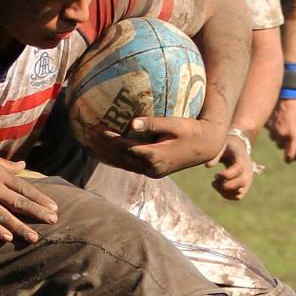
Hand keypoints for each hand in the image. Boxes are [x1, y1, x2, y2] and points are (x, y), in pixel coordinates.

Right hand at [0, 146, 59, 241]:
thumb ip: (5, 165)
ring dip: (20, 227)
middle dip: (37, 212)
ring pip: (3, 215)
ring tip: (34, 238)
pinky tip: (7, 238)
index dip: (40, 199)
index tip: (54, 208)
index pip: (24, 188)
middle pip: (18, 202)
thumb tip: (24, 166)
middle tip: (54, 221)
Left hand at [85, 115, 224, 177]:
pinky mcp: (154, 171)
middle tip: (88, 132)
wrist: (207, 146)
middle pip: (120, 158)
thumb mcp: (175, 124)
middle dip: (102, 146)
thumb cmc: (192, 130)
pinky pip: (129, 166)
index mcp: (155, 156)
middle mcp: (151, 168)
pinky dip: (116, 159)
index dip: (109, 138)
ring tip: (91, 142)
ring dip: (106, 154)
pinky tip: (106, 151)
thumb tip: (132, 123)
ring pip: (123, 164)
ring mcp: (152, 172)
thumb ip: (153, 123)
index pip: (125, 147)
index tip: (96, 127)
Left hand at [210, 127, 259, 199]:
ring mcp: (248, 179)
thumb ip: (215, 155)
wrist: (238, 149)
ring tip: (214, 183)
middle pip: (242, 182)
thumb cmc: (227, 147)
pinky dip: (227, 195)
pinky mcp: (245, 186)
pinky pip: (238, 196)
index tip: (215, 175)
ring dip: (225, 191)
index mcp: (242, 158)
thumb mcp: (221, 146)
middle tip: (214, 180)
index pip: (239, 168)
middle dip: (225, 185)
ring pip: (240, 192)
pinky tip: (219, 188)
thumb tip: (207, 166)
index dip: (226, 175)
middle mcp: (248, 169)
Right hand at [266, 97, 295, 161]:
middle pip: (280, 146)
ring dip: (277, 135)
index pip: (289, 155)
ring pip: (274, 139)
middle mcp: (282, 136)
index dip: (289, 158)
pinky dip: (272, 127)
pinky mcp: (267, 125)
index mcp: (293, 137)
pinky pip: (269, 130)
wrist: (287, 95)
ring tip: (282, 124)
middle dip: (283, 143)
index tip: (289, 159)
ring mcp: (273, 131)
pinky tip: (276, 119)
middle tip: (287, 135)